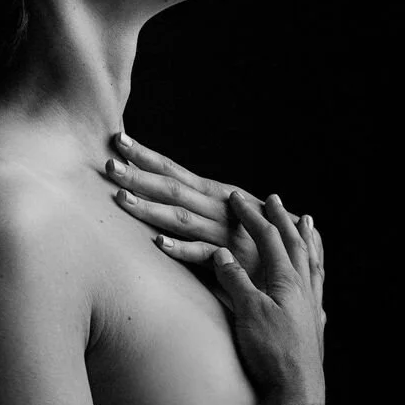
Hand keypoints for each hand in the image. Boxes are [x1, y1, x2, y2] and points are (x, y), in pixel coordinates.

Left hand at [106, 133, 324, 335]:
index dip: (146, 155)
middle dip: (139, 175)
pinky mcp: (231, 261)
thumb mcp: (226, 215)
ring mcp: (223, 234)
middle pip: (172, 188)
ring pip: (181, 218)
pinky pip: (202, 255)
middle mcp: (218, 208)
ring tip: (121, 198)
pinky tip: (159, 243)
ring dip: (151, 208)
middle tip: (109, 163)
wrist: (296, 264)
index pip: (174, 170)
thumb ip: (197, 206)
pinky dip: (181, 249)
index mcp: (216, 194)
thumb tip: (163, 192)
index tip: (118, 140)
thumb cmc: (254, 239)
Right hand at [213, 192, 325, 404]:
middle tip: (275, 200)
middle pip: (295, 244)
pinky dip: (315, 274)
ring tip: (309, 224)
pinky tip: (315, 280)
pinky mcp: (312, 327)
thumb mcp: (248, 312)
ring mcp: (311, 308)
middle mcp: (304, 289)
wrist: (296, 393)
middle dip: (282, 220)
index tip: (237, 199)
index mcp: (288, 280)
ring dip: (307, 241)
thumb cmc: (271, 352)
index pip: (269, 239)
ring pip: (312, 263)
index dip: (252, 217)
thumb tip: (221, 254)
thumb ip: (235, 281)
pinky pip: (317, 289)